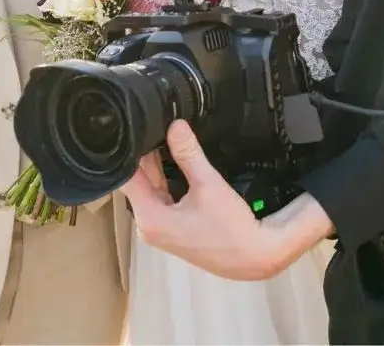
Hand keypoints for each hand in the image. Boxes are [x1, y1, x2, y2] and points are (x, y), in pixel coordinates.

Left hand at [122, 119, 317, 280]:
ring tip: (164, 135)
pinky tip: (174, 158)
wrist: (256, 258)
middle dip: (146, 155)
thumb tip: (175, 125)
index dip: (131, 151)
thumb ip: (188, 153)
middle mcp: (148, 225)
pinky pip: (162, 197)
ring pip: (151, 188)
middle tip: (155, 125)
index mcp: (149, 218)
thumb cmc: (231, 227)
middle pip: (138, 182)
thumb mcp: (208, 184)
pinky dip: (166, 179)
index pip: (127, 177)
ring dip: (157, 166)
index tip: (138, 128)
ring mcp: (160, 228)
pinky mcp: (173, 228)